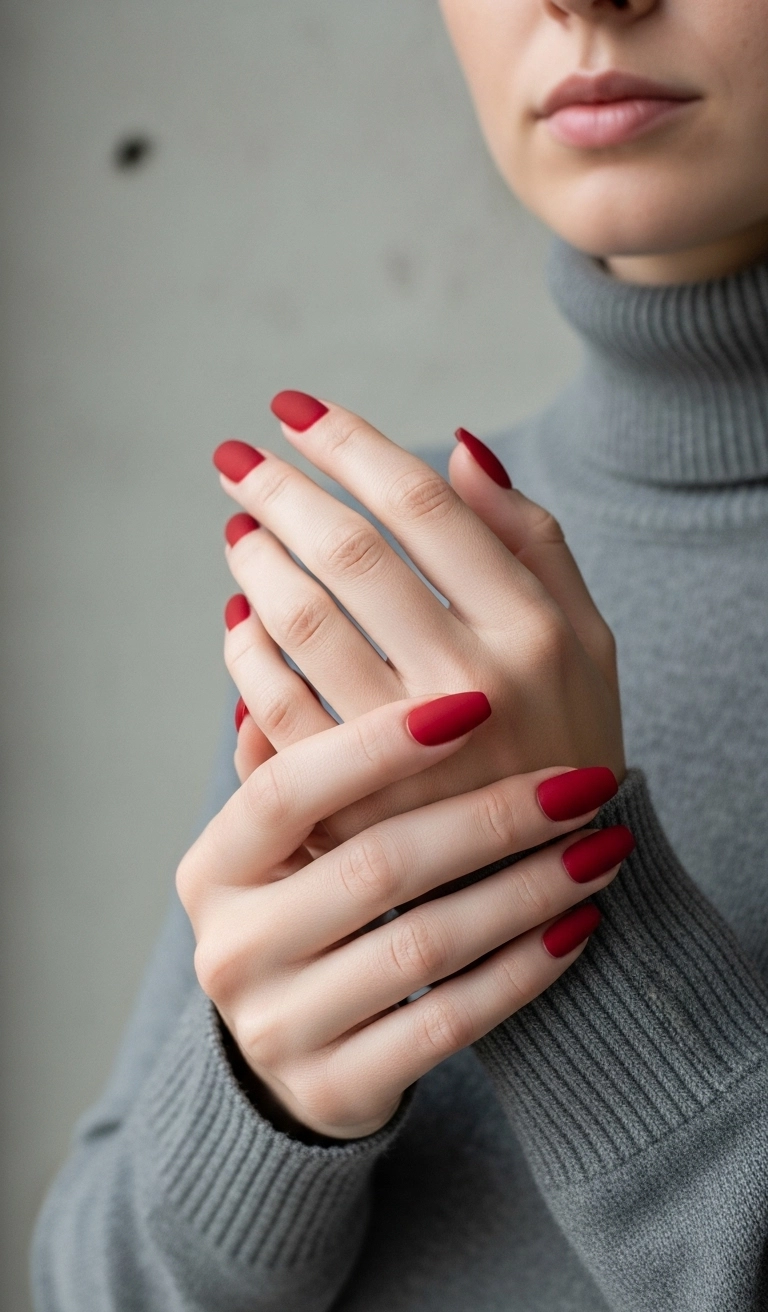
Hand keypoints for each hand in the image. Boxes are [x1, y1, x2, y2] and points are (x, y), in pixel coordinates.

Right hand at [177, 691, 630, 1140]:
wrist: (291, 1056)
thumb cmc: (307, 915)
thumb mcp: (284, 845)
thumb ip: (294, 753)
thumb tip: (286, 620)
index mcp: (213, 869)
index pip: (288, 791)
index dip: (376, 744)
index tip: (476, 703)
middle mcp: (231, 948)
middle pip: (373, 867)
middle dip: (491, 818)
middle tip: (581, 781)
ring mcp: (279, 1027)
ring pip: (421, 946)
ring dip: (525, 891)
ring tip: (600, 850)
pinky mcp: (336, 1088)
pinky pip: (448, 1025)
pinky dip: (520, 973)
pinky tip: (576, 929)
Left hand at [214, 394, 623, 842]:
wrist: (551, 879)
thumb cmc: (568, 738)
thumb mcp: (589, 635)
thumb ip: (533, 540)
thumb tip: (459, 446)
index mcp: (532, 628)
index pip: (422, 505)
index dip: (349, 444)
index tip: (295, 410)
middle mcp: (473, 683)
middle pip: (350, 554)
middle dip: (280, 490)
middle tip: (236, 459)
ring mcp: (411, 750)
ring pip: (302, 624)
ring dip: (255, 562)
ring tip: (238, 531)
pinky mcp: (358, 804)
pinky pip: (275, 710)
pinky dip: (245, 654)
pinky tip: (240, 620)